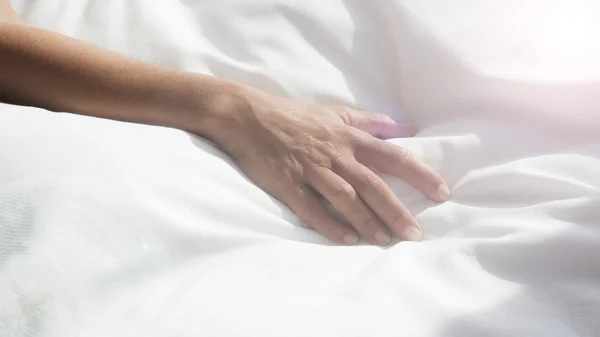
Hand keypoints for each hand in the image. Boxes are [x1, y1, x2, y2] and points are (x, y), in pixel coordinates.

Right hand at [201, 84, 449, 245]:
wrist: (248, 117)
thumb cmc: (294, 116)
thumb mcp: (335, 112)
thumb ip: (370, 121)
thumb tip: (404, 127)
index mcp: (348, 137)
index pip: (392, 156)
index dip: (419, 174)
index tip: (441, 193)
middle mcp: (335, 154)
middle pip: (373, 185)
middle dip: (396, 210)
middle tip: (415, 234)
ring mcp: (311, 170)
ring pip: (345, 199)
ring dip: (367, 222)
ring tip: (386, 241)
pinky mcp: (289, 184)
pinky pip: (312, 208)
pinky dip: (329, 225)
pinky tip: (347, 241)